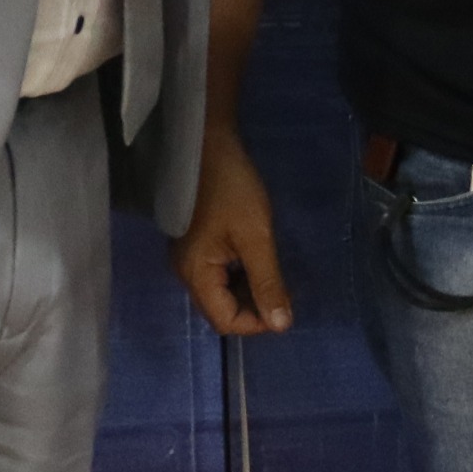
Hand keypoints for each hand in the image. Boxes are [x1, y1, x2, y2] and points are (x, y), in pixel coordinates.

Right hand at [170, 132, 293, 336]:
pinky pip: (219, 275)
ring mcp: (190, 259)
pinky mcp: (197, 246)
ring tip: (275, 273)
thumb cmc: (233, 189)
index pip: (226, 321)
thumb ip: (268, 282)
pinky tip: (259, 260)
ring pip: (222, 293)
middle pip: (222, 310)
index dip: (257, 322)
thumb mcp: (257, 237)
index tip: (286, 305)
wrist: (210, 146)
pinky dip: (241, 275)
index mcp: (195, 274)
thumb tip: (281, 325)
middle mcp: (186, 273)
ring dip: (250, 291)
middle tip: (284, 288)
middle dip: (255, 307)